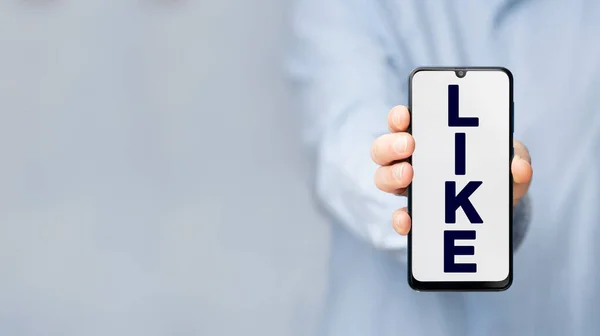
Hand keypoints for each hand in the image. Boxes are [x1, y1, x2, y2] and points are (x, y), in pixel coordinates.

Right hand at [370, 105, 532, 235]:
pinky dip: (400, 219)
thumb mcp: (511, 161)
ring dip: (391, 175)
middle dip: (391, 144)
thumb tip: (519, 166)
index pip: (403, 122)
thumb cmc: (497, 172)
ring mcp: (409, 188)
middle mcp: (411, 160)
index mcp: (429, 139)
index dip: (398, 117)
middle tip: (409, 145)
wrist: (499, 206)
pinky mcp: (415, 215)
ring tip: (409, 175)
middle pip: (383, 149)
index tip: (405, 114)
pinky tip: (408, 221)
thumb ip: (518, 160)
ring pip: (383, 177)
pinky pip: (399, 216)